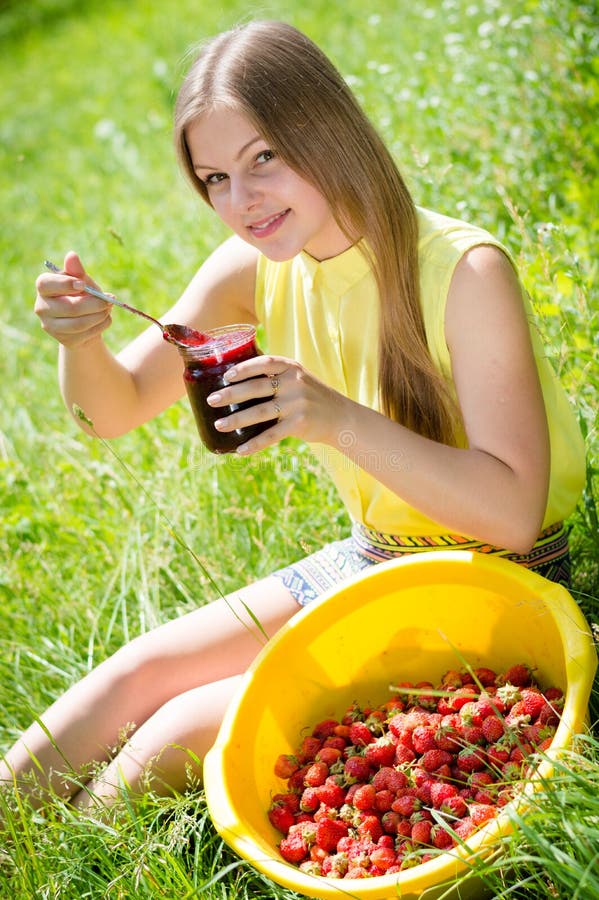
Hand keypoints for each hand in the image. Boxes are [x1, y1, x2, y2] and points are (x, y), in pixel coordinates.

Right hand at [35, 251, 112, 347]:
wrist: (85, 322)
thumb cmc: (82, 295)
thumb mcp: (82, 282)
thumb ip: (77, 271)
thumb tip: (72, 255)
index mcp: (44, 287)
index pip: (46, 284)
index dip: (65, 284)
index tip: (83, 285)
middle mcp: (42, 307)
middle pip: (70, 308)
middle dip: (94, 304)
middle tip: (109, 300)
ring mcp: (51, 326)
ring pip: (80, 323)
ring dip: (100, 315)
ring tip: (108, 308)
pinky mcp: (64, 340)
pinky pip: (87, 334)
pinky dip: (101, 325)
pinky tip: (104, 319)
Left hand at [206, 354, 346, 452]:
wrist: (340, 417)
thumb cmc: (311, 396)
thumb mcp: (298, 378)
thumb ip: (276, 376)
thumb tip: (239, 378)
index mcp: (292, 368)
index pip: (264, 363)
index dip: (243, 368)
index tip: (226, 376)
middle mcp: (295, 383)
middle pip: (256, 388)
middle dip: (231, 395)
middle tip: (212, 400)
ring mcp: (297, 404)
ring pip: (260, 412)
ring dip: (236, 420)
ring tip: (219, 425)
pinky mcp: (300, 424)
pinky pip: (271, 435)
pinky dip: (254, 444)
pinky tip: (240, 450)